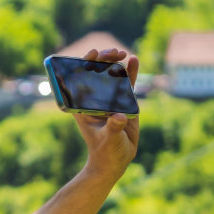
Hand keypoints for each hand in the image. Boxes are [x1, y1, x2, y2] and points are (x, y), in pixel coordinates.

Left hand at [73, 47, 140, 183]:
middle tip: (113, 53)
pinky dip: (130, 72)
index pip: (80, 81)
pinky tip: (133, 59)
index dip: (84, 64)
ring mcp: (109, 99)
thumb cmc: (106, 152)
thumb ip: (113, 128)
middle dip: (102, 60)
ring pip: (111, 76)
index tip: (92, 54)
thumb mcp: (108, 140)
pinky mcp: (123, 102)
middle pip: (96, 74)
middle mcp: (95, 100)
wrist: (116, 160)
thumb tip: (119, 117)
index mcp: (83, 107)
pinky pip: (126, 84)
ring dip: (115, 63)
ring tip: (122, 53)